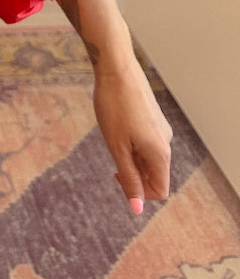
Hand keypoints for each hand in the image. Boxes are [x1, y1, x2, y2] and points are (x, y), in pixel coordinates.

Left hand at [92, 55, 172, 213]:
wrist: (116, 69)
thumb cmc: (113, 107)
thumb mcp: (117, 147)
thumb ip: (129, 178)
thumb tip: (138, 209)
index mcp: (160, 153)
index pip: (159, 190)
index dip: (139, 193)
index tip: (117, 176)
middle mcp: (166, 142)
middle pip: (154, 174)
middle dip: (133, 173)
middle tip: (112, 153)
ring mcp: (162, 129)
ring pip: (148, 157)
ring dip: (131, 157)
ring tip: (113, 134)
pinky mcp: (155, 118)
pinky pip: (147, 142)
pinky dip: (132, 143)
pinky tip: (117, 125)